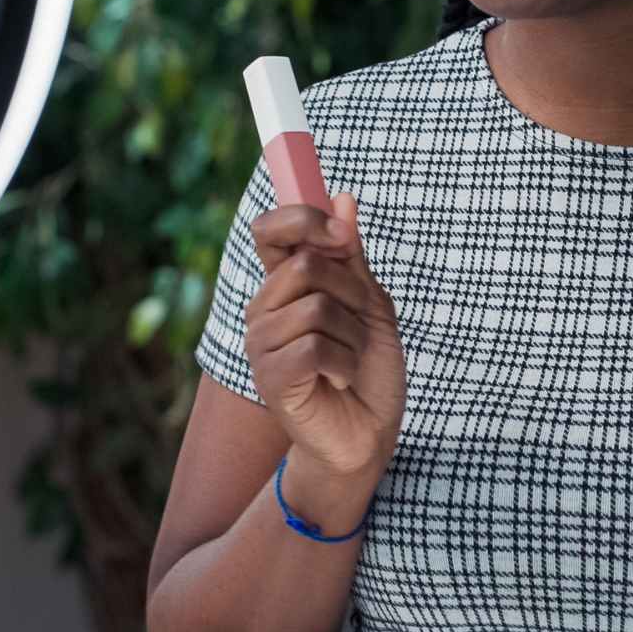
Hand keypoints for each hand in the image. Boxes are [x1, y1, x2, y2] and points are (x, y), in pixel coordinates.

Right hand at [243, 194, 406, 520]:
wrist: (370, 433)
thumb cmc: (369, 369)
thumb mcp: (370, 305)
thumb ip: (351, 257)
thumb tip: (343, 197)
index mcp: (284, 286)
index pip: (270, 230)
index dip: (301, 217)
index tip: (340, 231)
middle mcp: (265, 309)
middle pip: (306, 264)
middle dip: (351, 293)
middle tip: (358, 327)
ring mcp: (262, 344)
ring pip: (317, 306)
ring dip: (353, 335)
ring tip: (349, 361)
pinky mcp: (271, 377)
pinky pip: (315, 345)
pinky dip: (344, 363)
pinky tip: (339, 380)